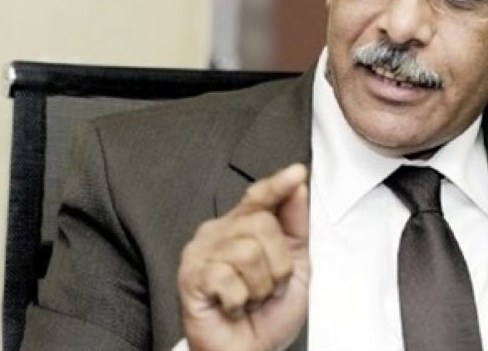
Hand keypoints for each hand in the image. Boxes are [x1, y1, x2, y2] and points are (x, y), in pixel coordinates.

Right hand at [178, 163, 308, 350]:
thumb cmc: (266, 314)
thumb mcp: (294, 267)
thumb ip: (295, 226)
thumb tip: (297, 187)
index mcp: (241, 226)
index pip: (260, 196)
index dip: (278, 185)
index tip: (297, 173)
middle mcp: (217, 233)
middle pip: (262, 225)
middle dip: (277, 265)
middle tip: (267, 288)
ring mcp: (200, 253)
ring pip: (249, 253)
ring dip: (260, 287)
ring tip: (250, 299)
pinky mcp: (190, 277)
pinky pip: (229, 279)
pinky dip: (240, 301)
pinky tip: (233, 307)